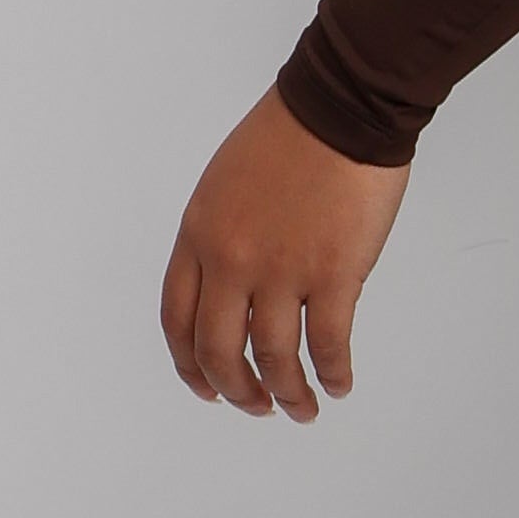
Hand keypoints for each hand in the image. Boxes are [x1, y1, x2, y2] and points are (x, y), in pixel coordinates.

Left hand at [162, 89, 408, 419]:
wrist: (341, 108)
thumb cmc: (289, 136)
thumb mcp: (223, 186)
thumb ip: (219, 239)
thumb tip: (232, 291)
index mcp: (199, 236)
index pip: (177, 321)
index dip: (190, 365)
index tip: (207, 386)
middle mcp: (231, 260)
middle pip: (219, 352)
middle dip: (237, 391)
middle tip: (256, 406)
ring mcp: (281, 270)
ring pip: (275, 359)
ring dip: (289, 395)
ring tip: (302, 409)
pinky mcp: (333, 274)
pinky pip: (328, 344)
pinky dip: (332, 373)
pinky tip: (338, 384)